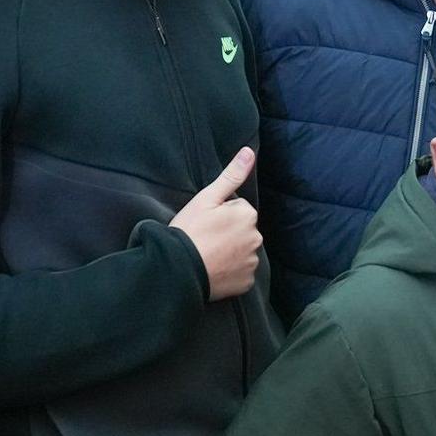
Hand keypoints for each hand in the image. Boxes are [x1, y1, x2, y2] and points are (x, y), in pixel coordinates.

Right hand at [170, 148, 261, 300]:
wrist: (178, 269)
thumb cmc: (190, 231)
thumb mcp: (207, 198)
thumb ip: (231, 175)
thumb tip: (249, 152)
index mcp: (248, 215)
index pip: (237, 210)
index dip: (219, 215)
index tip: (205, 223)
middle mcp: (256, 238)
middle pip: (242, 230)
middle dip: (228, 233)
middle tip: (205, 239)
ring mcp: (252, 262)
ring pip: (242, 252)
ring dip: (230, 252)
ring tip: (207, 255)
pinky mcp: (246, 283)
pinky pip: (241, 273)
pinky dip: (230, 272)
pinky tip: (214, 269)